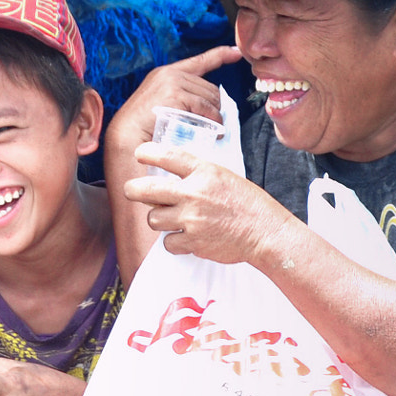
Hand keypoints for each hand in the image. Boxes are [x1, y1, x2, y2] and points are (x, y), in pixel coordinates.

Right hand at [105, 45, 243, 168]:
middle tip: (216, 123)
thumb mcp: (160, 105)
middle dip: (216, 106)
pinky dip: (212, 119)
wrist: (126, 137)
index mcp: (165, 74)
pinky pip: (204, 107)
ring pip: (210, 97)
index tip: (235, 52)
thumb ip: (180, 99)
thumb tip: (208, 106)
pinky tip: (213, 129)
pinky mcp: (175, 94)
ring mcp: (172, 82)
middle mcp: (170, 73)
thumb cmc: (142, 128)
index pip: (200, 61)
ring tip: (215, 129)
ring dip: (216, 115)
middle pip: (210, 87)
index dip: (220, 55)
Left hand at [122, 147, 294, 266]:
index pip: (168, 156)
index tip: (139, 153)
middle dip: (133, 190)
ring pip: (153, 218)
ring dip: (159, 219)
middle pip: (146, 190)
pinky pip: (168, 242)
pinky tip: (187, 237)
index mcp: (204, 172)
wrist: (265, 232)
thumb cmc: (247, 204)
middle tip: (131, 190)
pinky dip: (174, 241)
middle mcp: (194, 193)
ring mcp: (191, 218)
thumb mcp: (224, 177)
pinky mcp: (192, 241)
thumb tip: (171, 180)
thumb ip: (198, 176)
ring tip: (173, 219)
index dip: (148, 153)